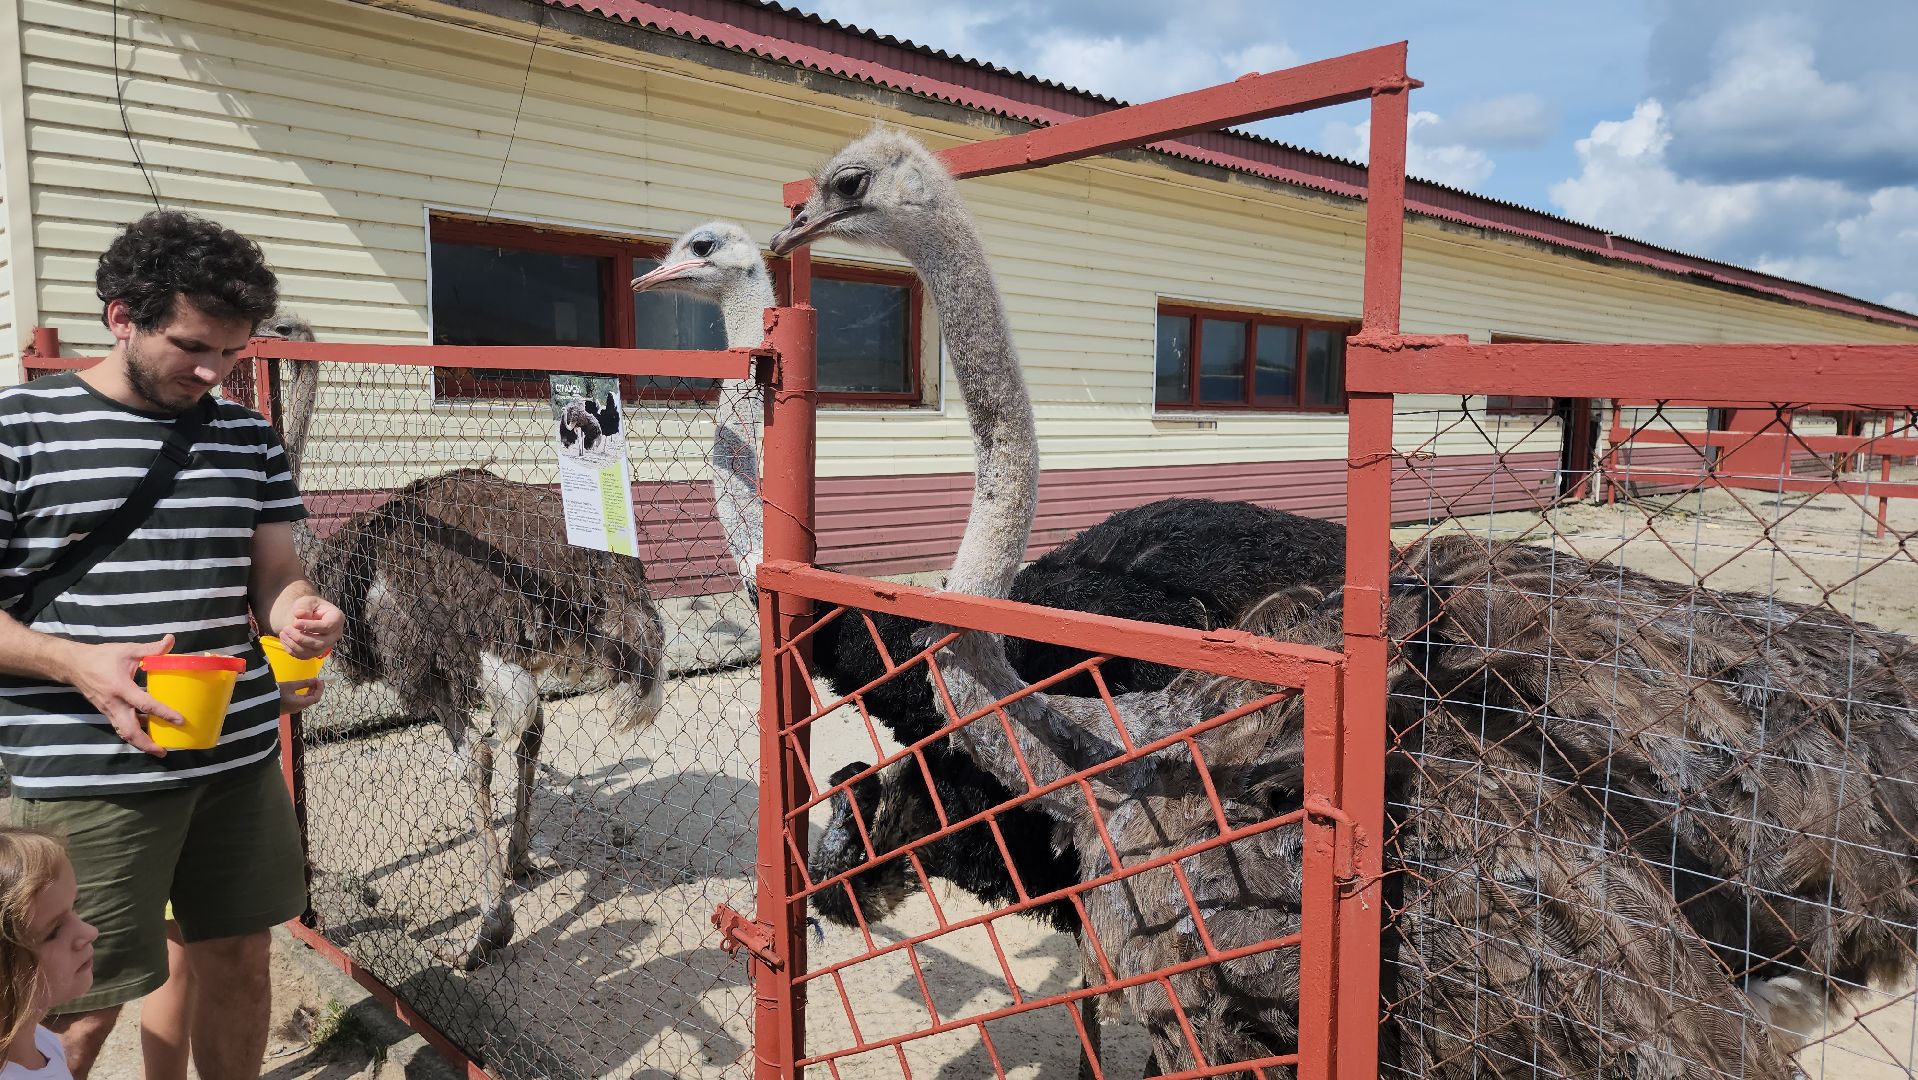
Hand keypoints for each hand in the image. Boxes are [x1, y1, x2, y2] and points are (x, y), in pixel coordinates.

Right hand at [58, 634, 180, 757]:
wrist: (73, 665)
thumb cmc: (101, 657)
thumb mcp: (127, 650)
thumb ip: (150, 648)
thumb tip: (171, 639)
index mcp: (120, 688)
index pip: (145, 704)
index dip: (163, 713)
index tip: (180, 720)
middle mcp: (114, 704)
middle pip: (129, 731)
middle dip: (146, 744)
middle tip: (163, 751)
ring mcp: (108, 710)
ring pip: (123, 732)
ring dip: (140, 742)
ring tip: (158, 749)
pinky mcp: (107, 712)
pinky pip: (120, 726)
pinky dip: (133, 733)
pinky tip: (147, 733)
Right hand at [276, 678, 324, 713]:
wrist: (259, 701)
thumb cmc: (274, 692)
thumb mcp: (290, 685)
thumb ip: (304, 683)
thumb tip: (315, 679)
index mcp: (299, 704)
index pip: (315, 698)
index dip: (320, 689)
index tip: (320, 679)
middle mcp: (298, 708)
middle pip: (312, 700)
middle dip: (316, 690)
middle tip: (316, 680)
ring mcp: (293, 709)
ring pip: (307, 701)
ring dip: (311, 691)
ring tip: (311, 682)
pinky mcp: (289, 707)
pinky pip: (301, 701)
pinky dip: (305, 694)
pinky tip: (304, 687)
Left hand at [278, 595, 342, 658]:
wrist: (307, 615)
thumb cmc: (309, 607)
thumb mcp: (307, 601)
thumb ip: (304, 606)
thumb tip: (299, 614)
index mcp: (337, 619)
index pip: (327, 626)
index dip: (311, 626)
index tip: (295, 623)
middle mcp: (335, 634)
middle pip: (321, 642)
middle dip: (301, 638)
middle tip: (286, 628)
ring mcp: (327, 645)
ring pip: (313, 651)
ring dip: (295, 645)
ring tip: (283, 633)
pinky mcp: (317, 652)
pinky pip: (305, 656)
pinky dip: (292, 650)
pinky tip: (285, 639)